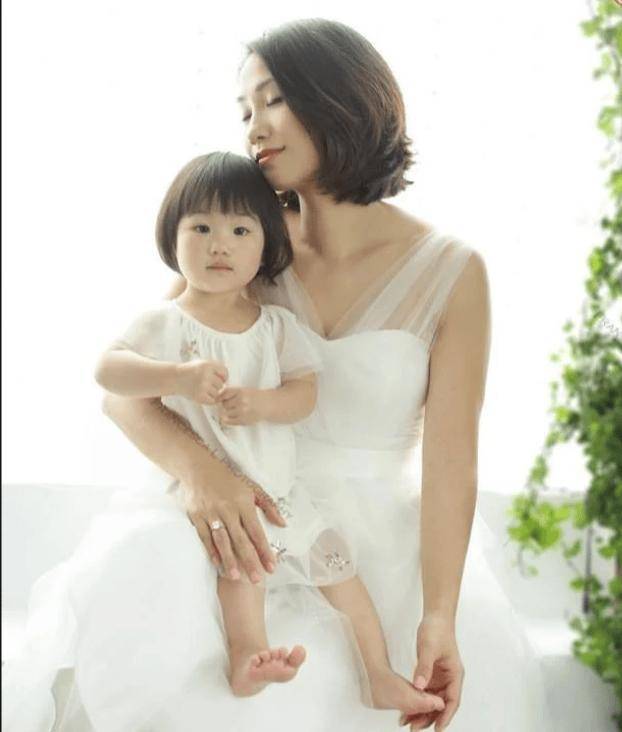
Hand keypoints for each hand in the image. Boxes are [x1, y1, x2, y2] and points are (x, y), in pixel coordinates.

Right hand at [175, 359, 227, 403]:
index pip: (225, 373)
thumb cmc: (191, 370)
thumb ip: (216, 368)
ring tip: (203, 389)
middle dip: (216, 385)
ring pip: (217, 393)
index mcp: (208, 365)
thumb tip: (229, 380)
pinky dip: (209, 400)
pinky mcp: (199, 396)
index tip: (216, 378)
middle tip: (206, 384)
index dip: (222, 377)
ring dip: (212, 393)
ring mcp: (202, 386)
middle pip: (221, 384)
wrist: (174, 378)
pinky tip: (202, 395)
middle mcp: (205, 375)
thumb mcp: (203, 363)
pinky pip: (212, 401)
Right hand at [180, 469, 286, 583]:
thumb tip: (282, 524)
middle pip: (240, 539)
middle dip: (249, 561)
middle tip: (256, 579)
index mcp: (243, 503)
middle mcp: (228, 510)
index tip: (271, 567)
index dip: (264, 550)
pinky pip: (205, 537)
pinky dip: (211, 551)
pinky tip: (217, 563)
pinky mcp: (197, 516)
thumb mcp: (252, 488)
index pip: (256, 531)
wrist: (199, 468)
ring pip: (222, 541)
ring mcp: (211, 513)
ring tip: (236, 577)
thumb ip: (268, 506)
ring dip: (229, 559)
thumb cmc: (228, 480)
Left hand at [217, 387, 266, 425]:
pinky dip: (228, 420)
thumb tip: (218, 399)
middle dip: (226, 405)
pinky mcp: (243, 420)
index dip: (220, 397)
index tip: (219, 400)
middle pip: (224, 404)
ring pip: (226, 413)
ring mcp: (242, 411)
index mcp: (241, 391)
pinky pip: (229, 421)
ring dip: (228, 413)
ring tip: (235, 411)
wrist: (268, 405)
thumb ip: (232, 393)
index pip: (224, 394)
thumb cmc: (256, 397)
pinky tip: (232, 417)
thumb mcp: (245, 390)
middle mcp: (241, 401)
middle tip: (231, 406)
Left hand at [399, 615, 463, 729]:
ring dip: (421, 710)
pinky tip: (406, 707)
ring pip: (431, 699)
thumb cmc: (436, 630)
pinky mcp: (430, 674)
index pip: (452, 700)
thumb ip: (424, 667)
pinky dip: (416, 699)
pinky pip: (424, 691)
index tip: (438, 729)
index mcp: (455, 674)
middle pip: (440, 703)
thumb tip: (419, 686)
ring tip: (406, 721)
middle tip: (414, 728)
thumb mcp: (428, 648)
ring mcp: (440, 677)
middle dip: (429, 717)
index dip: (445, 715)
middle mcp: (449, 679)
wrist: (434, 617)